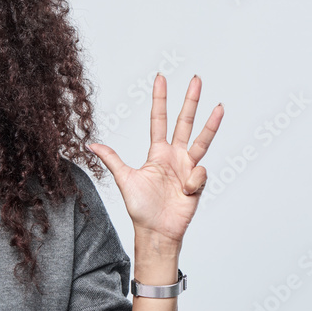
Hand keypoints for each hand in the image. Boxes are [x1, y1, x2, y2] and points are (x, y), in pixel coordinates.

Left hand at [87, 74, 222, 244]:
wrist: (156, 231)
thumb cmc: (140, 209)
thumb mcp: (124, 179)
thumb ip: (112, 159)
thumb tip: (91, 144)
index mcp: (157, 153)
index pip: (159, 120)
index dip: (160, 100)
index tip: (160, 79)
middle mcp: (174, 156)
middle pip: (184, 122)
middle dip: (190, 101)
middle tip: (196, 79)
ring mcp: (188, 167)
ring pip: (201, 140)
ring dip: (211, 124)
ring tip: (220, 107)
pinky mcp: (198, 181)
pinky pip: (199, 173)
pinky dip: (192, 182)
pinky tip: (185, 193)